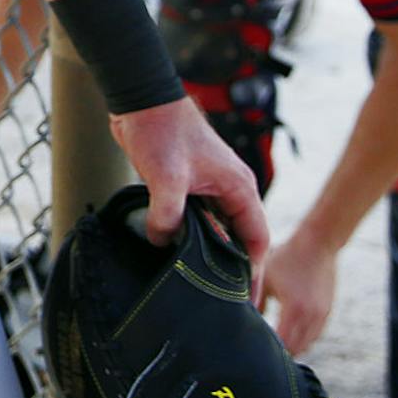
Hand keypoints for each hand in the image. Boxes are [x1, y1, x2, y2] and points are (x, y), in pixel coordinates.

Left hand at [108, 97, 269, 300]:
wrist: (140, 97)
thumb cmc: (162, 129)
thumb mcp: (167, 177)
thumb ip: (169, 215)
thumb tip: (163, 243)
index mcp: (239, 187)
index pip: (256, 239)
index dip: (252, 271)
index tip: (246, 300)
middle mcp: (229, 189)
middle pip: (238, 237)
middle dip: (232, 267)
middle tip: (223, 300)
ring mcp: (208, 186)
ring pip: (215, 228)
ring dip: (208, 252)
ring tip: (200, 284)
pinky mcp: (186, 184)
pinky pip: (195, 218)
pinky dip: (189, 236)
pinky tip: (176, 254)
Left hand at [261, 225, 337, 354]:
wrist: (318, 242)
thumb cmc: (286, 256)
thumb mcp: (265, 276)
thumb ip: (255, 299)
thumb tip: (245, 317)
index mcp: (294, 309)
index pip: (283, 343)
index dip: (270, 350)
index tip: (256, 351)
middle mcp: (311, 316)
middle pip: (297, 349)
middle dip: (281, 352)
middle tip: (264, 351)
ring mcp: (322, 315)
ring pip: (308, 343)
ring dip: (294, 346)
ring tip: (276, 344)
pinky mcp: (327, 311)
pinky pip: (315, 334)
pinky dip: (304, 337)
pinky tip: (290, 331)